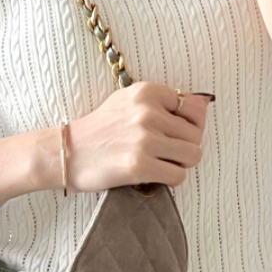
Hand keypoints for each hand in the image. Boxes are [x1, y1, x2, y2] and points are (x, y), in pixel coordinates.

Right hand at [63, 82, 212, 193]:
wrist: (67, 153)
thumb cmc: (99, 129)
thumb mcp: (127, 101)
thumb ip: (162, 101)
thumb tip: (204, 105)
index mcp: (147, 92)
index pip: (194, 107)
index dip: (188, 124)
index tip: (172, 133)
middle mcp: (148, 113)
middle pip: (195, 134)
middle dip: (185, 147)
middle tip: (166, 153)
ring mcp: (144, 140)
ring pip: (192, 155)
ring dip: (180, 164)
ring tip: (161, 163)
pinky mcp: (139, 166)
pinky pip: (178, 175)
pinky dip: (170, 179)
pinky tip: (153, 175)